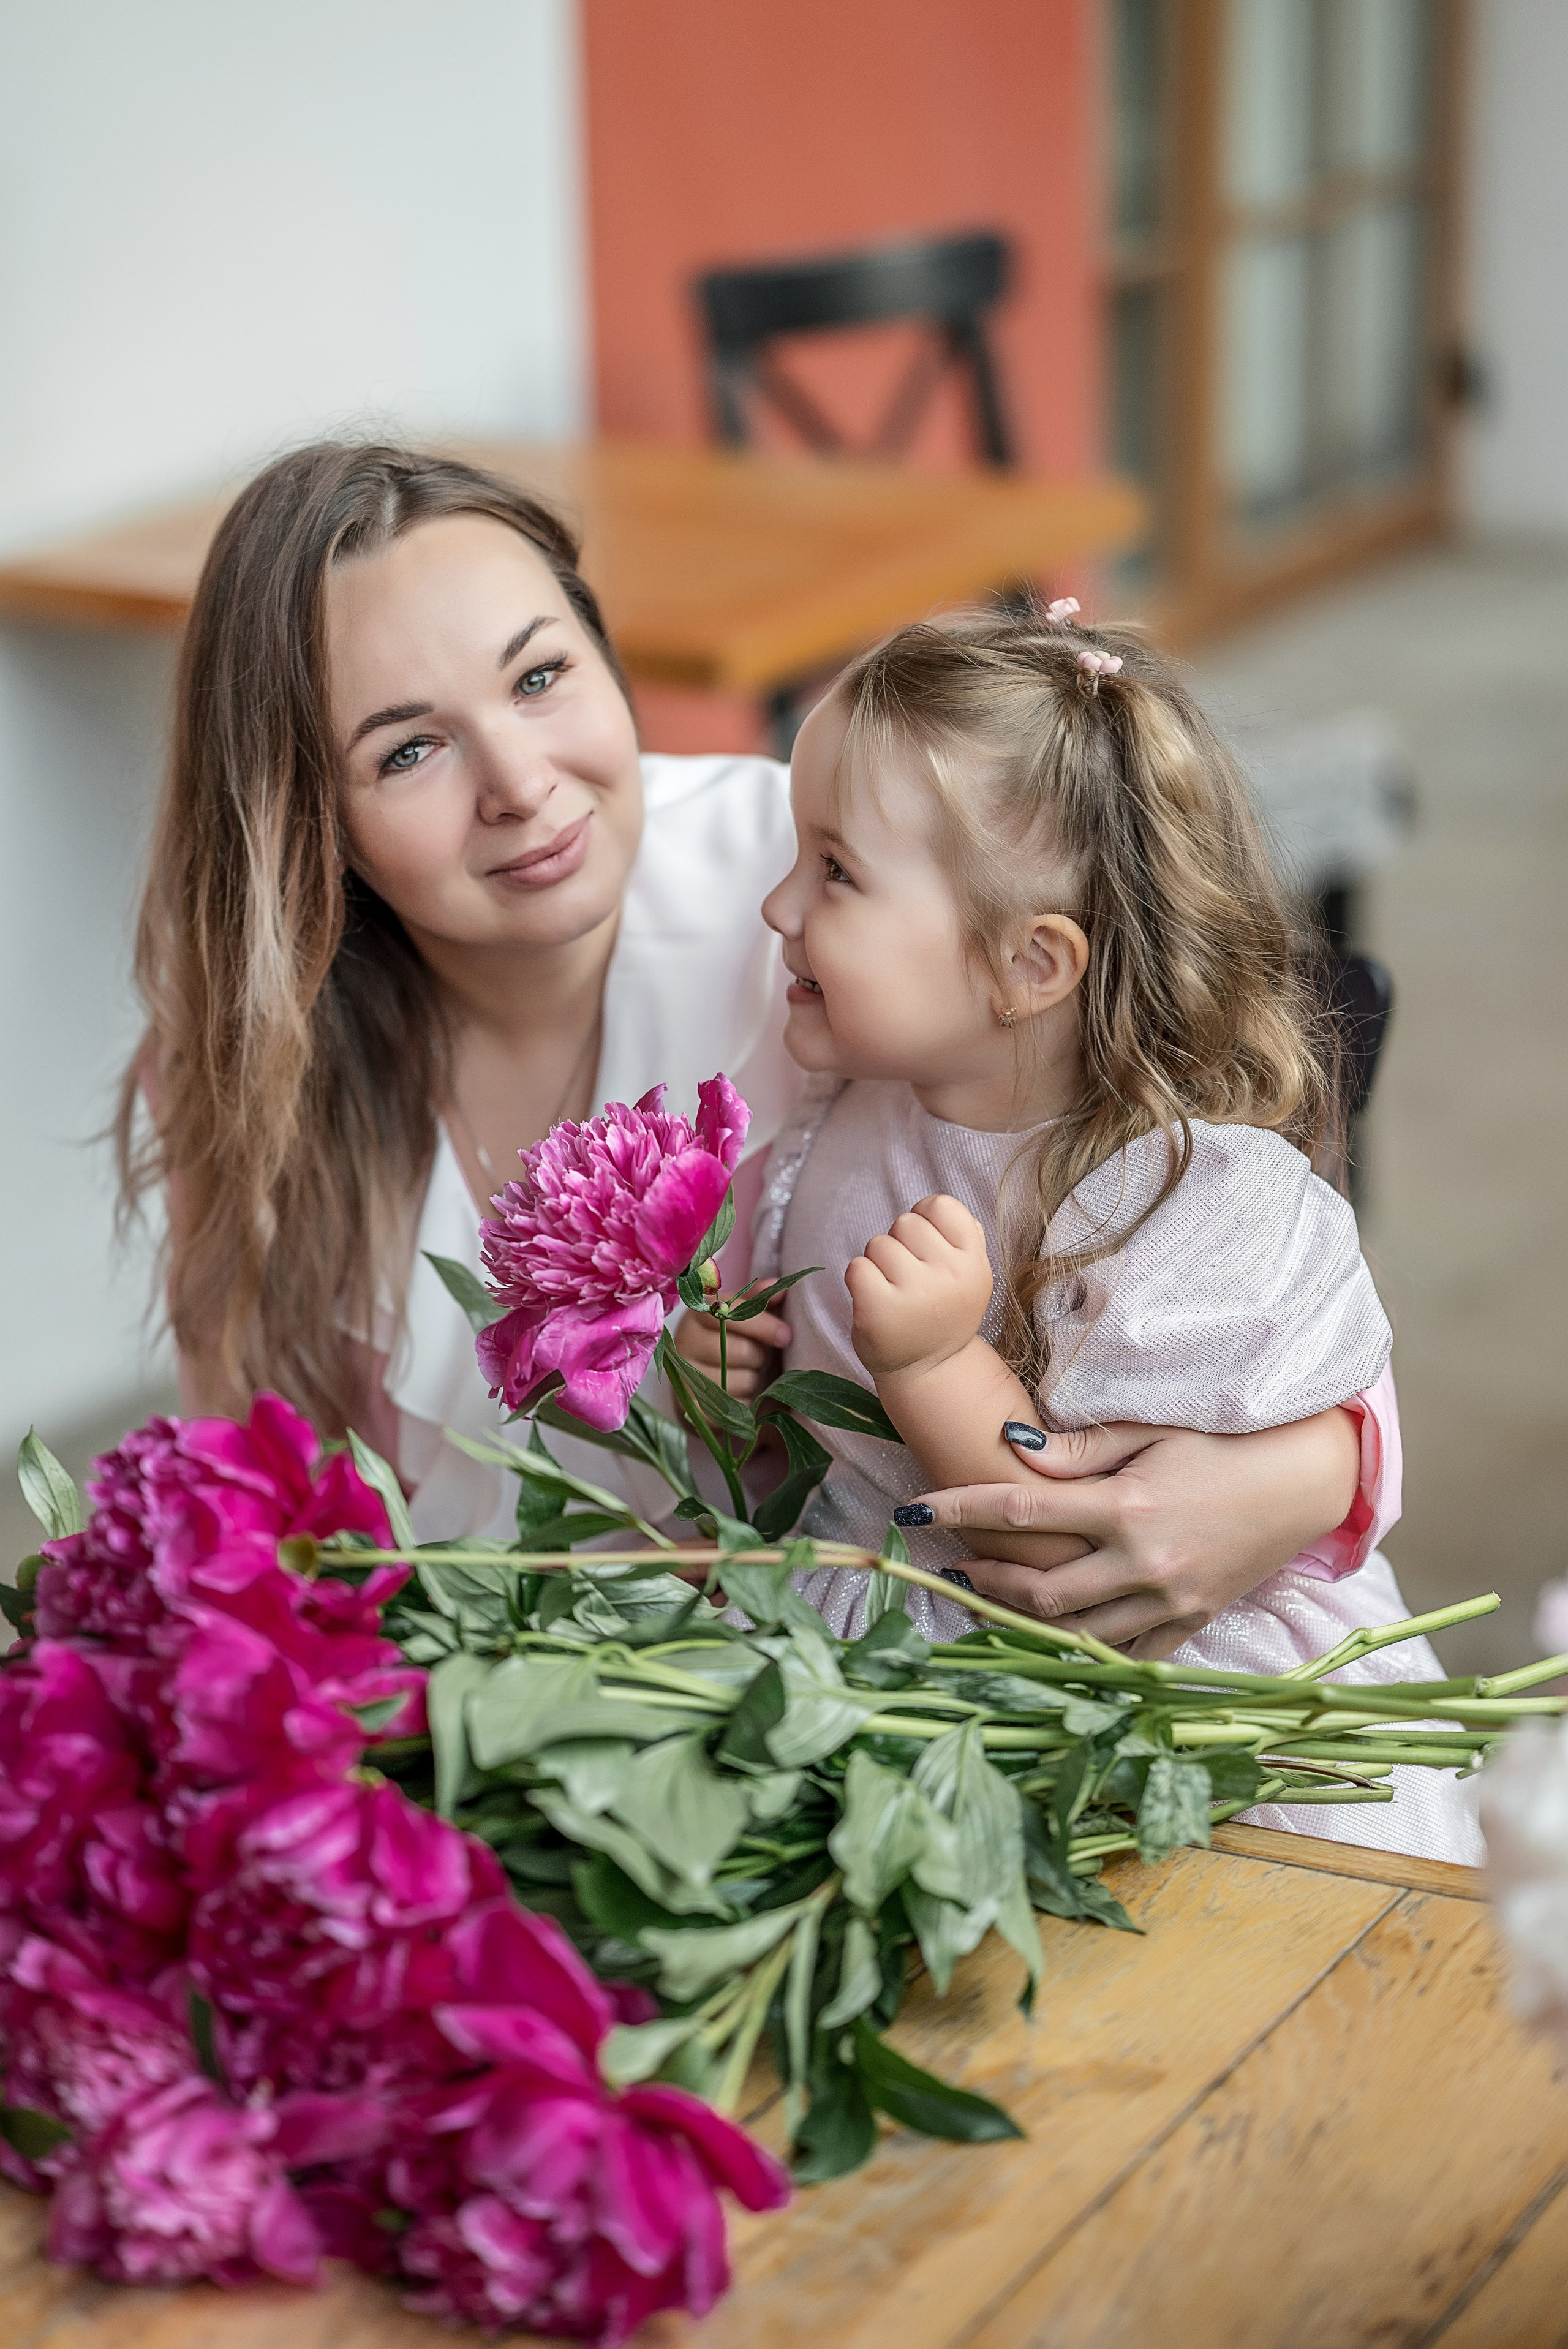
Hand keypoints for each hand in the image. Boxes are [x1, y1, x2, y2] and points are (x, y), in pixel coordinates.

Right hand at [672, 1303, 791, 1401]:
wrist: (709, 1381)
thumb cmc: (734, 1341)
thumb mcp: (745, 1317)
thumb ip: (760, 1301)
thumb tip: (780, 1288)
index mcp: (698, 1314)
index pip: (729, 1314)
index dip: (761, 1325)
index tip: (786, 1335)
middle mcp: (685, 1342)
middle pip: (736, 1351)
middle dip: (758, 1357)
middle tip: (758, 1357)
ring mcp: (684, 1376)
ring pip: (735, 1381)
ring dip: (752, 1381)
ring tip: (746, 1374)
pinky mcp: (689, 1406)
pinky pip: (729, 1408)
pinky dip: (743, 1404)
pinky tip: (742, 1396)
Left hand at [846, 1195, 994, 1377]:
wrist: (929, 1371)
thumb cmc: (944, 1313)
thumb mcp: (971, 1277)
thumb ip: (964, 1237)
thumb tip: (936, 1207)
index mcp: (974, 1263)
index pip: (941, 1205)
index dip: (926, 1217)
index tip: (926, 1246)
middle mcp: (949, 1276)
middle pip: (906, 1222)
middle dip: (900, 1244)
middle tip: (910, 1279)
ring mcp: (914, 1294)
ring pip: (878, 1243)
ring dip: (879, 1264)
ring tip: (895, 1292)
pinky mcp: (878, 1310)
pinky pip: (857, 1267)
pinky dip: (859, 1280)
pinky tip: (875, 1302)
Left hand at [913, 1409, 1361, 1658]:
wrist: (1304, 1483)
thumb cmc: (1223, 1445)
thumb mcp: (1151, 1432)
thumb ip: (1079, 1450)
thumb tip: (1010, 1450)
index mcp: (1126, 1509)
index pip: (1020, 1510)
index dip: (958, 1509)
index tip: (914, 1511)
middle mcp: (1143, 1564)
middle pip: (1038, 1589)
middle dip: (984, 1578)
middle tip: (952, 1564)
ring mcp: (1168, 1604)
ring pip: (1074, 1632)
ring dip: (1021, 1620)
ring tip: (987, 1600)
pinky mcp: (1190, 1626)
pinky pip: (1124, 1656)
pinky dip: (1081, 1651)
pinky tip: (1049, 1637)